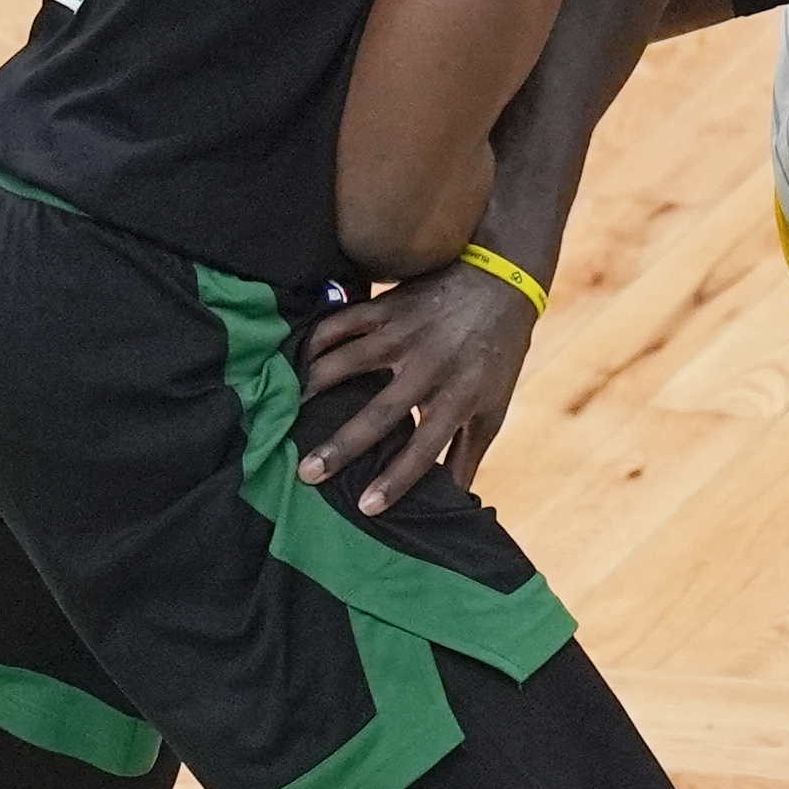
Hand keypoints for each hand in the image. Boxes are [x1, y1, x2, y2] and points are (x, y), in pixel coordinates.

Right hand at [297, 261, 538, 514]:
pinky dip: (315, 339)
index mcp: (458, 396)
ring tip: (285, 411)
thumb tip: (454, 502)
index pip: (425, 447)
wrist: (503, 281)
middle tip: (304, 473)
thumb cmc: (497, 355)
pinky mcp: (388, 307)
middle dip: (341, 446)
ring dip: (314, 387)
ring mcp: (406, 334)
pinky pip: (342, 322)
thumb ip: (468, 454)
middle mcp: (429, 367)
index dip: (397, 478)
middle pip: (379, 412)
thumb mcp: (492, 407)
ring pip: (349, 362)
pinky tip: (295, 360)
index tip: (367, 507)